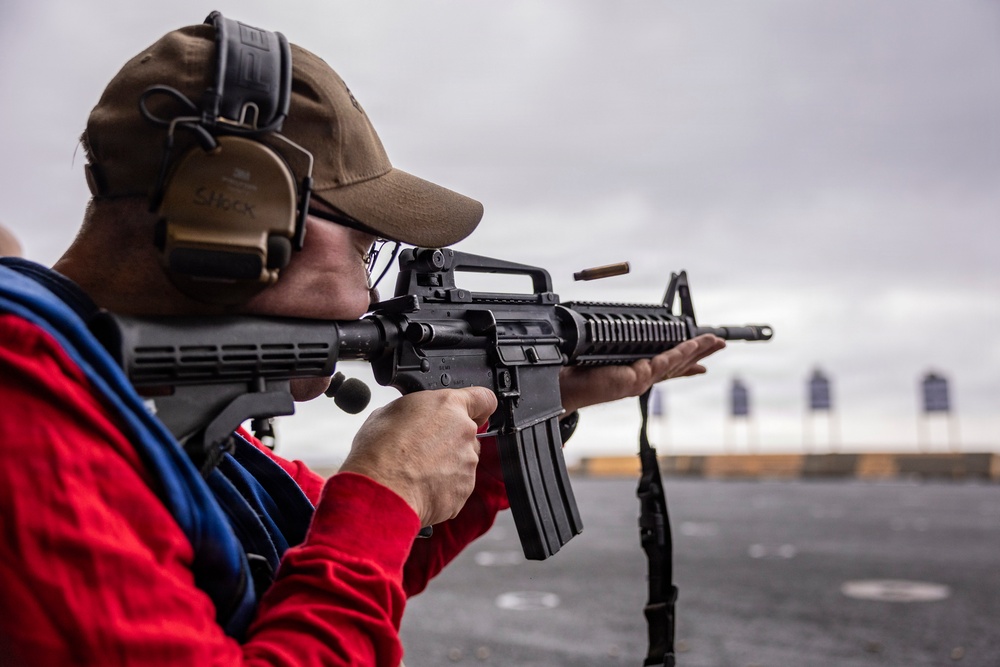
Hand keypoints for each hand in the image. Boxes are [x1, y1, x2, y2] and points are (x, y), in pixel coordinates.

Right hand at [339, 387, 497, 526]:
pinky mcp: (464, 489)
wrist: (382, 492)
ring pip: (462, 461)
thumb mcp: (389, 413)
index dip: (478, 406)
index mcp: (449, 406)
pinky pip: (457, 485)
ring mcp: (468, 462)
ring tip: (416, 471)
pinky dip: (443, 486)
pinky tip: (419, 487)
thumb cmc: (380, 452)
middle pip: (468, 433)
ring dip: (446, 464)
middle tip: (423, 448)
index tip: (473, 411)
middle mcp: (464, 432)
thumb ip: (416, 411)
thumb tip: (414, 417)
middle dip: (450, 440)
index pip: (484, 399)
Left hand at [558, 334, 725, 414]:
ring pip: (675, 362)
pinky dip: (681, 353)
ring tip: (715, 341)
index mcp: (634, 372)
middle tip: (720, 344)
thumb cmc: (574, 371)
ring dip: (697, 350)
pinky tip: (693, 346)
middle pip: (678, 365)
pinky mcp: (636, 378)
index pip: (666, 367)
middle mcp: (641, 378)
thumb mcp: (600, 353)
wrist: (561, 384)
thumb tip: (610, 334)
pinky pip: (663, 362)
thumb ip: (613, 348)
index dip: (686, 364)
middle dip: (700, 354)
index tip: (703, 363)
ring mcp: (640, 379)